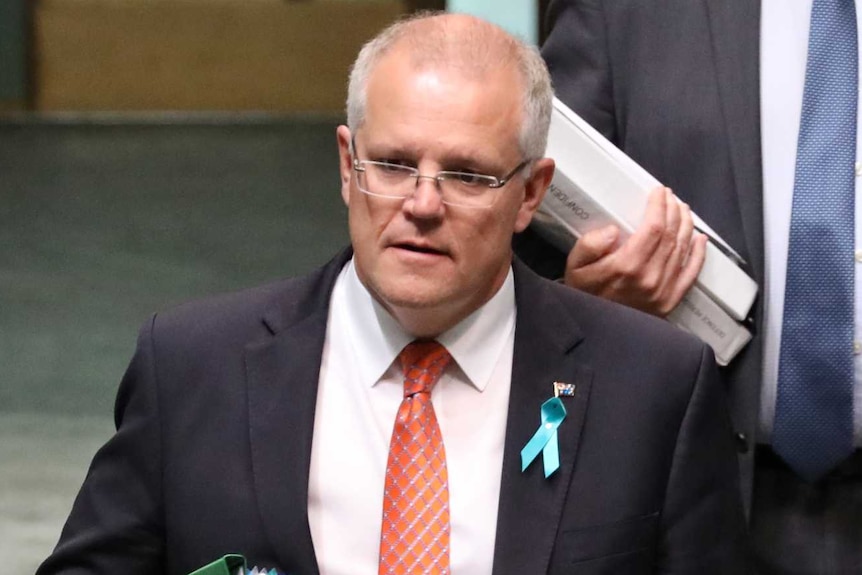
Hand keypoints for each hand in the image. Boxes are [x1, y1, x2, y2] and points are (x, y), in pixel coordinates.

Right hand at [563, 187, 706, 316]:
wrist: (592, 329)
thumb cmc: (582, 292)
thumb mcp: (575, 266)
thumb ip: (589, 245)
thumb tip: (613, 230)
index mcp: (626, 266)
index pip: (654, 227)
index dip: (660, 205)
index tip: (659, 191)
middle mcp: (649, 278)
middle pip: (671, 235)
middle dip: (674, 210)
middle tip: (671, 197)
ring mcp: (662, 291)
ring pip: (682, 249)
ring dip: (686, 225)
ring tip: (682, 210)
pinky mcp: (669, 302)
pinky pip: (691, 274)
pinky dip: (698, 254)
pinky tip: (699, 239)